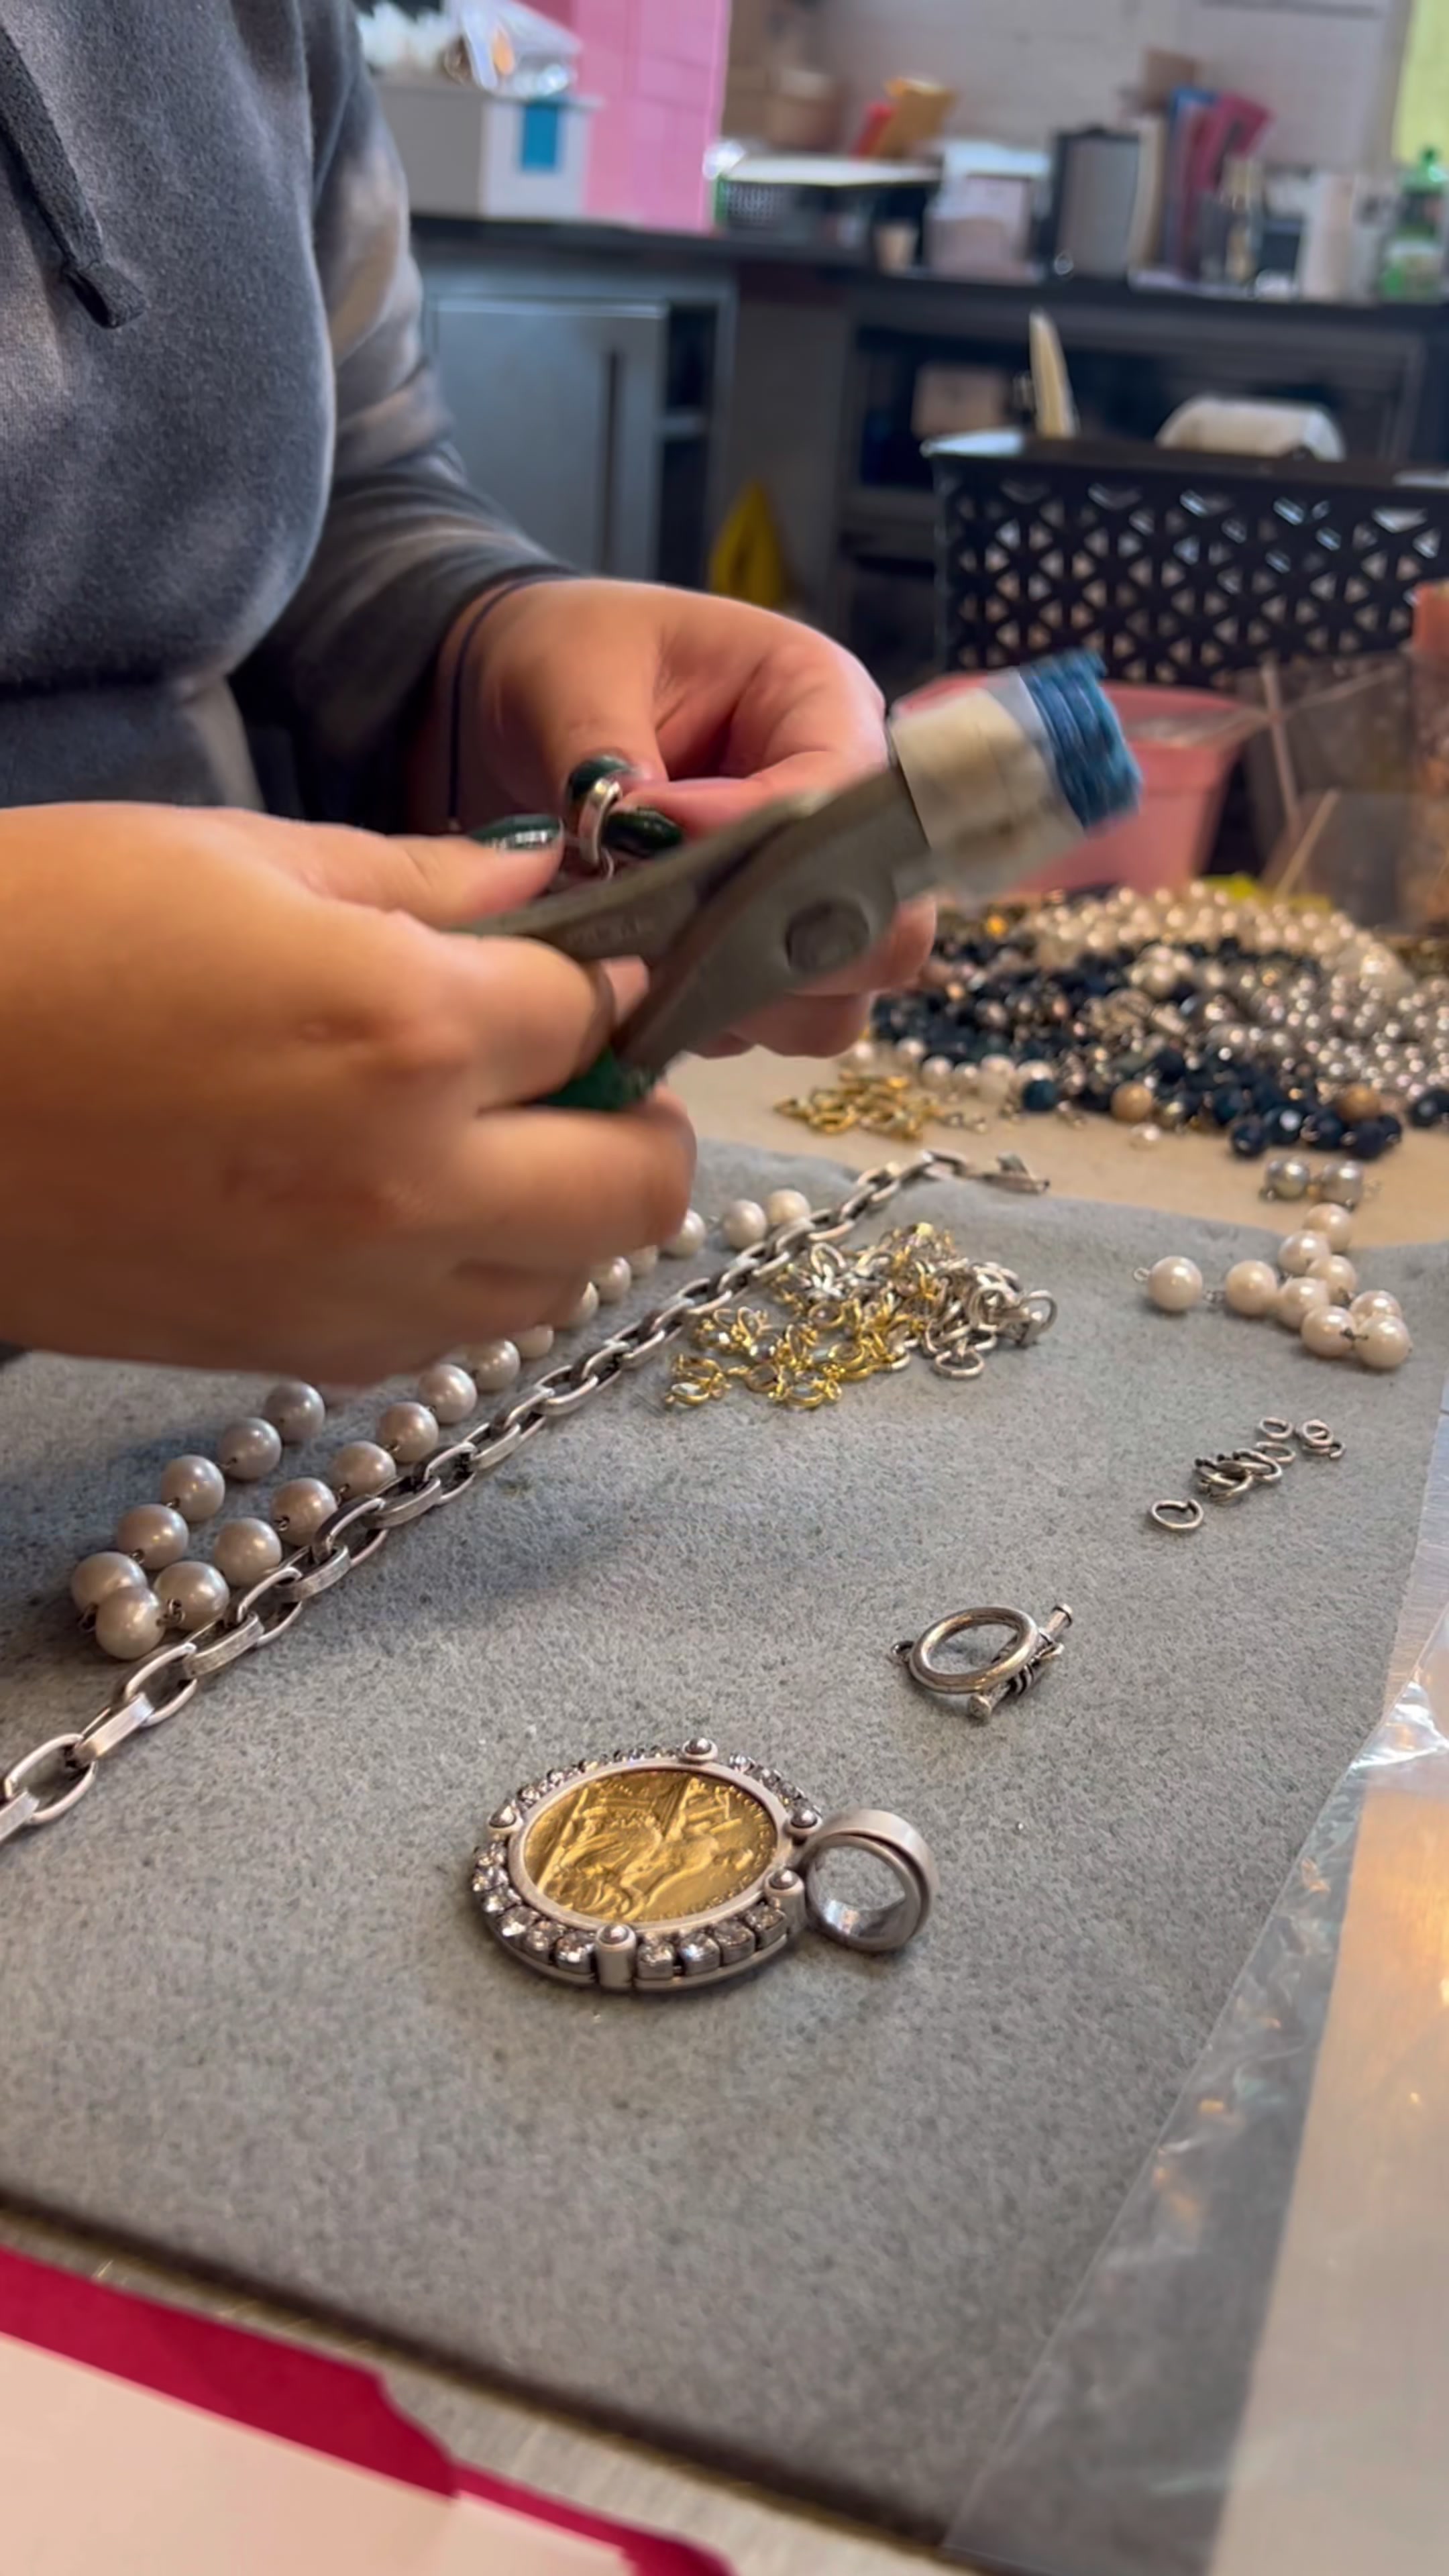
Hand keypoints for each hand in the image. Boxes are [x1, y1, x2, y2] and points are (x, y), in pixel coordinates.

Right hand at [0, 804, 692, 1376]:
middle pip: (641, 1189)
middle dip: (639, 1119)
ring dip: (567, 1210)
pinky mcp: (293, 1349)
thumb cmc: (40, 934)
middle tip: (579, 1069)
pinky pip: (455, 1335)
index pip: (604, 1012)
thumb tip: (554, 892)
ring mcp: (356, 1289)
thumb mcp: (242, 857)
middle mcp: (410, 1182)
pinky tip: (408, 1206)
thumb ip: (430, 886)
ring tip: (492, 1140)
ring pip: (565, 1281)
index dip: (608, 975)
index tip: (584, 961)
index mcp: (405, 1029)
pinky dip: (475, 1277)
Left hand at [441, 580, 934, 1056]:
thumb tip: (639, 835)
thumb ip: (607, 750)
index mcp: (822, 703)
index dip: (762, 841)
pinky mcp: (763, 956)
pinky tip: (639, 990)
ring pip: (839, 999)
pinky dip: (711, 1024)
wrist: (519, 702)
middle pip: (886, 926)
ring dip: (748, 1004)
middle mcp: (842, 810)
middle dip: (781, 950)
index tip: (650, 838)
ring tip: (644, 966)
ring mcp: (809, 896)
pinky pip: (771, 1026)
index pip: (846, 797)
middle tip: (665, 938)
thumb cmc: (563, 659)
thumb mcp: (573, 676)